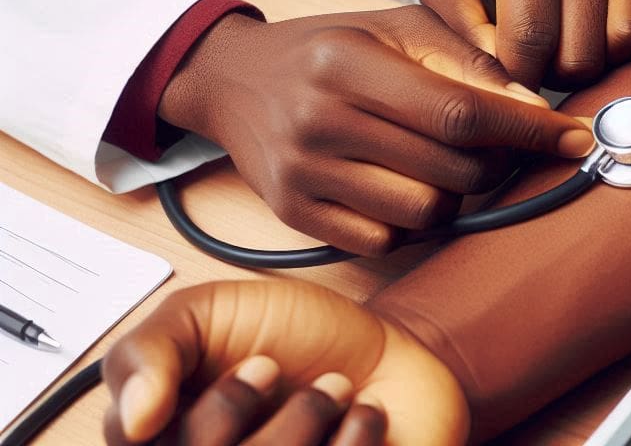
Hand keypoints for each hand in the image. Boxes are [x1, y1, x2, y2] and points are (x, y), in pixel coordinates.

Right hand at [102, 280, 468, 445]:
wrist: (384, 347)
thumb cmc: (293, 336)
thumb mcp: (208, 312)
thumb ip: (151, 350)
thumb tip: (132, 422)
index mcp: (166, 444)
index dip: (216, 412)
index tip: (260, 362)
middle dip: (254, 409)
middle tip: (279, 368)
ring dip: (308, 418)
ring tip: (333, 387)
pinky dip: (354, 437)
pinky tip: (363, 416)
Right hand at [159, 5, 593, 254]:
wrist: (235, 80)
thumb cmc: (328, 48)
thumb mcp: (395, 28)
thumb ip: (465, 62)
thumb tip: (534, 106)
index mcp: (349, 63)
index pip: (460, 110)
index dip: (528, 128)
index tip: (574, 136)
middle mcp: (322, 121)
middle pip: (452, 168)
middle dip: (497, 159)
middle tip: (500, 140)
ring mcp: (305, 175)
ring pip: (426, 213)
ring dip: (455, 192)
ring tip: (443, 157)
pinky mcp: (296, 215)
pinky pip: (386, 241)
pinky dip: (411, 219)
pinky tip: (401, 180)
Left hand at [420, 0, 630, 89]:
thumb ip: (463, 35)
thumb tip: (502, 82)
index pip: (528, 39)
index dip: (515, 78)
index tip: (504, 84)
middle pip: (573, 55)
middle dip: (546, 74)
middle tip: (526, 56)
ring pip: (609, 52)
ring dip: (578, 66)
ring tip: (552, 43)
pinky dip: (611, 51)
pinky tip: (583, 34)